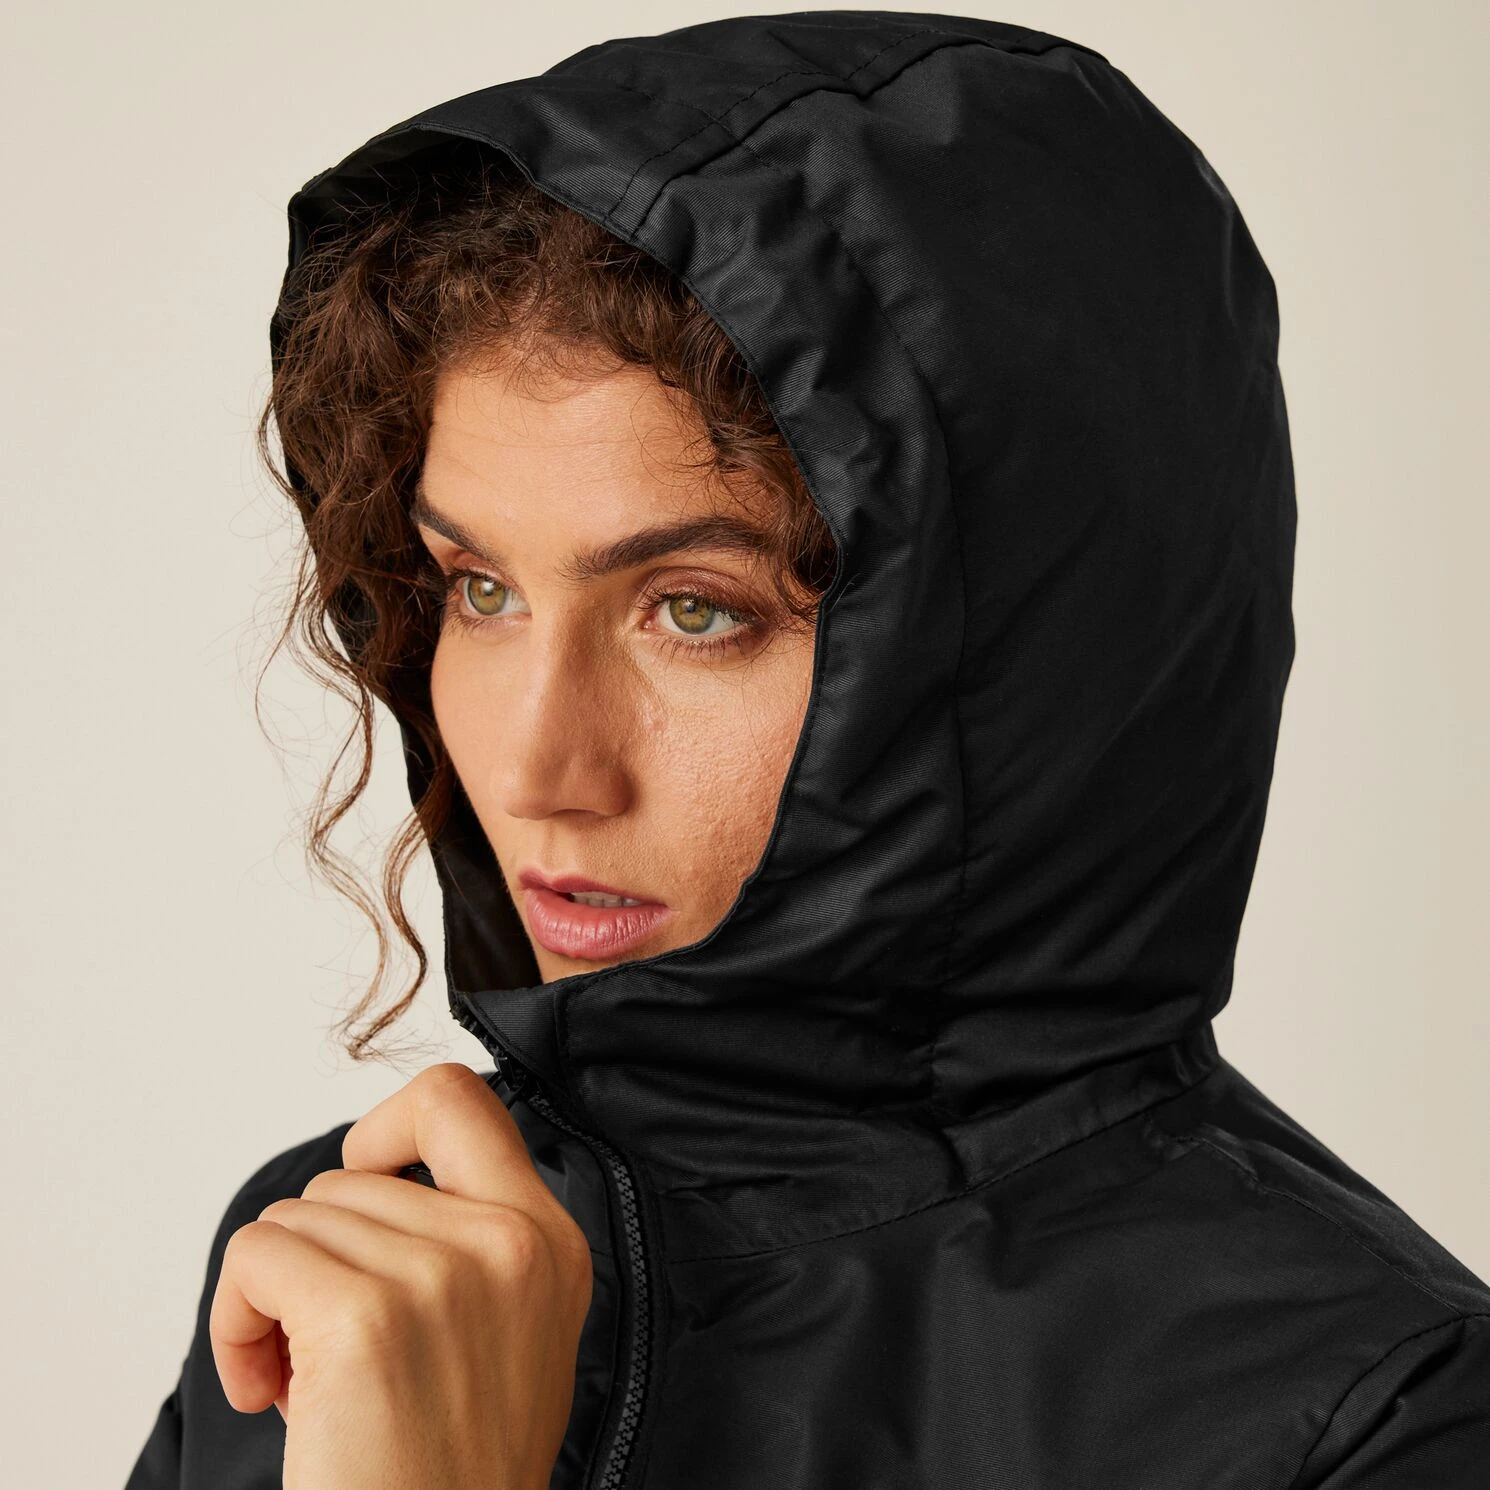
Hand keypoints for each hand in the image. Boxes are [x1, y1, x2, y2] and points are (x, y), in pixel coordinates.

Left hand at [208, 1062, 594, 1489]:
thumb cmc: (451, 1470)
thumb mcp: (507, 1332)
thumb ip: (470, 1239)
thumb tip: (375, 1171)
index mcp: (550, 1240)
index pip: (460, 1098)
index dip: (388, 1126)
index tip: (365, 1182)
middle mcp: (508, 1244)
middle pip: (351, 1176)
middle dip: (315, 1255)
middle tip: (325, 1346)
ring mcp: (442, 1275)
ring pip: (295, 1218)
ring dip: (272, 1297)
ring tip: (301, 1378)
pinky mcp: (365, 1318)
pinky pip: (255, 1257)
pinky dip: (235, 1321)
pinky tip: (265, 1387)